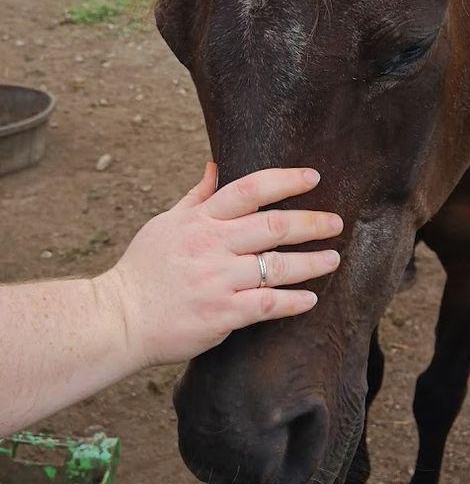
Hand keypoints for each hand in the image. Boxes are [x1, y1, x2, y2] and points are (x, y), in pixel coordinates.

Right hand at [103, 164, 340, 368]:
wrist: (119, 318)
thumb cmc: (143, 270)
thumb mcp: (165, 224)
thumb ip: (196, 197)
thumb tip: (214, 164)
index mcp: (201, 220)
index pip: (250, 189)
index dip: (285, 180)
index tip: (313, 177)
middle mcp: (212, 245)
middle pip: (273, 225)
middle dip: (311, 222)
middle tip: (337, 223)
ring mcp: (218, 280)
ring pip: (277, 266)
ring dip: (311, 263)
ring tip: (333, 260)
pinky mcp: (222, 313)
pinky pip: (267, 305)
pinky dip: (292, 302)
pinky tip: (310, 299)